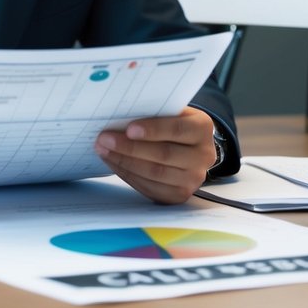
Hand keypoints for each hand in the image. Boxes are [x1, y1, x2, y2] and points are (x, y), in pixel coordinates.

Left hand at [95, 107, 215, 203]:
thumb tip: (120, 117)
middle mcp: (203, 155)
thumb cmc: (174, 124)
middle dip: (130, 147)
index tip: (129, 129)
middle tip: (105, 139)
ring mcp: (193, 179)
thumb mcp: (172, 112)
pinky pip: (150, 187)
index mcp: (203, 128)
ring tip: (104, 150)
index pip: (177, 129)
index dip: (153, 130)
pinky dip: (128, 174)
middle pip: (164, 154)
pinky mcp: (179, 195)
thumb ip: (155, 113)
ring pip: (154, 173)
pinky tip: (114, 162)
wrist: (190, 149)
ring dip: (124, 162)